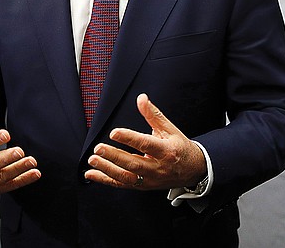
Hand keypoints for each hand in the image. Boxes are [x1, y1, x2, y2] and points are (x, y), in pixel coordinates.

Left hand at [85, 93, 206, 190]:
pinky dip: (106, 180)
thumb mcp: (170, 128)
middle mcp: (158, 167)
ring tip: (93, 161)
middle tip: (98, 148)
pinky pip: (123, 185)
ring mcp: (151, 179)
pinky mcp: (144, 187)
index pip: (146, 144)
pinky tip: (91, 174)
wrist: (193, 170)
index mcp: (167, 151)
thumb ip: (153, 114)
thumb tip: (141, 98)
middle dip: (114, 156)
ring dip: (107, 169)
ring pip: (127, 177)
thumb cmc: (179, 147)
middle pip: (134, 164)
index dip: (129, 138)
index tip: (114, 132)